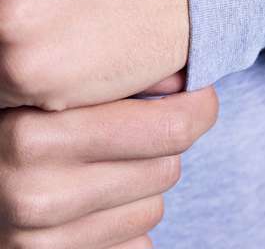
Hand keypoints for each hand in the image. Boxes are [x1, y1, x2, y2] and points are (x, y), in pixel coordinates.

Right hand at [0, 86, 217, 248]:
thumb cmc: (18, 119)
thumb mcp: (53, 88)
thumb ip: (113, 79)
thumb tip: (184, 81)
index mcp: (38, 134)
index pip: (170, 128)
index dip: (197, 106)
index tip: (200, 97)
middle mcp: (37, 194)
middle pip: (169, 166)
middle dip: (162, 142)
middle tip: (140, 125)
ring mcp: (41, 240)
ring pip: (154, 207)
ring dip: (143, 182)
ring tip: (104, 159)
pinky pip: (138, 244)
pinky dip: (128, 219)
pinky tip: (96, 197)